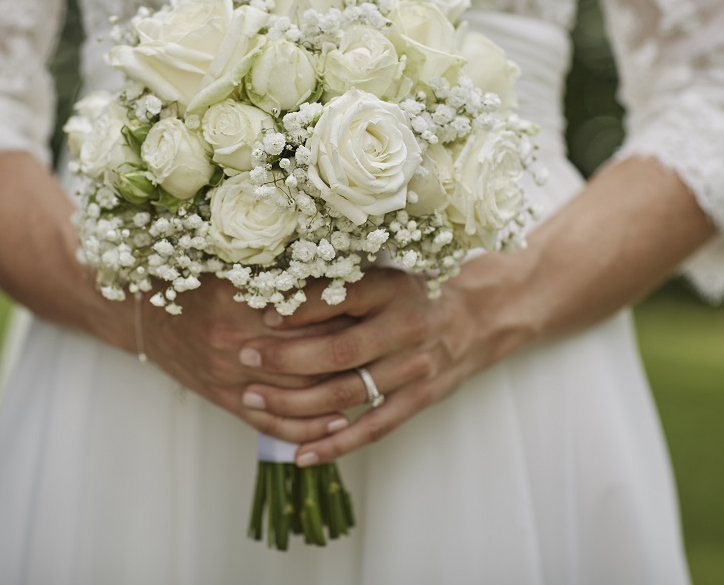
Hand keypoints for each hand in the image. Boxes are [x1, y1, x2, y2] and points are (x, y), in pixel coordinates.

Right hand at [119, 276, 357, 445]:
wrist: (139, 316)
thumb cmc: (189, 282)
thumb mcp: (228, 264)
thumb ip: (274, 267)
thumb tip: (333, 256)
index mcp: (238, 302)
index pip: (305, 312)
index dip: (344, 312)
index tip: (374, 308)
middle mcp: (234, 343)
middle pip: (308, 354)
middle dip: (350, 352)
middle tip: (385, 347)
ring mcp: (229, 377)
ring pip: (296, 391)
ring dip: (338, 392)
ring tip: (375, 384)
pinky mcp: (224, 400)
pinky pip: (272, 423)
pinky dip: (307, 427)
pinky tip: (338, 423)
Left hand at [235, 253, 542, 465]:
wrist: (477, 316)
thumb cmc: (414, 290)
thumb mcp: (384, 270)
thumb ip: (339, 278)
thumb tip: (274, 284)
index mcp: (393, 288)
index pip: (340, 297)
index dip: (298, 309)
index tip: (261, 314)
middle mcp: (406, 328)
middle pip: (338, 351)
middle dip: (285, 358)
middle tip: (246, 357)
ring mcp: (414, 368)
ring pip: (347, 393)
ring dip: (295, 401)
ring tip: (254, 399)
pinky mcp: (418, 400)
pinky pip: (372, 428)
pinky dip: (335, 444)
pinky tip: (300, 454)